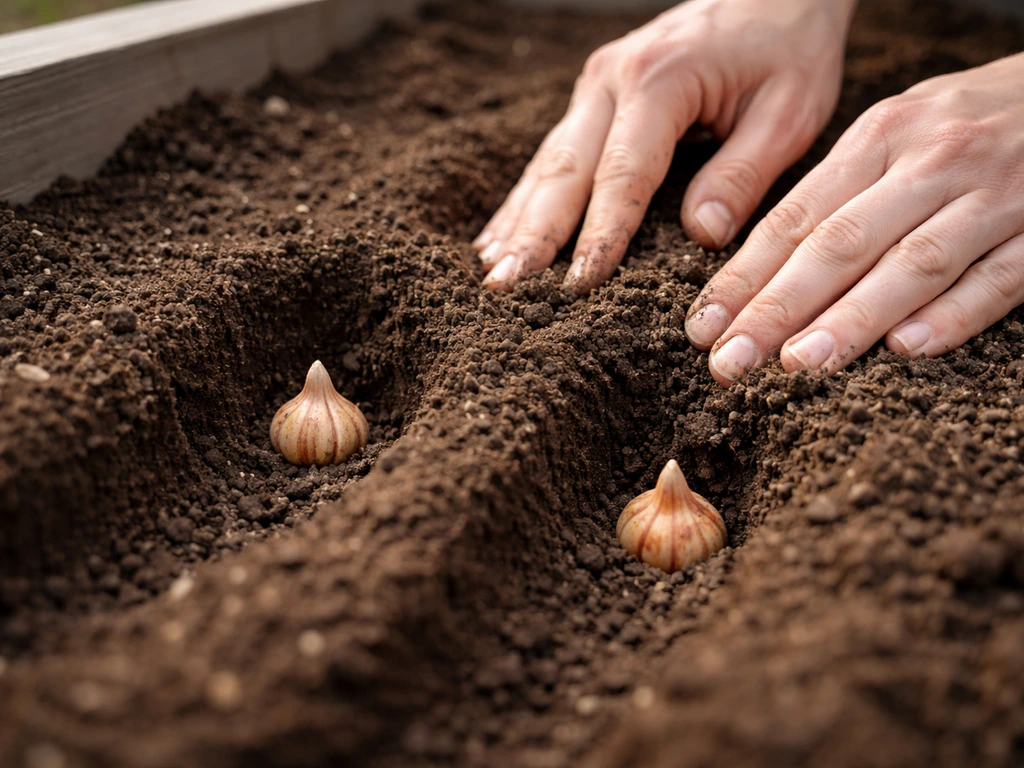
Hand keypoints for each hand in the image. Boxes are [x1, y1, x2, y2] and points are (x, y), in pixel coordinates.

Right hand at [474, 0, 855, 292]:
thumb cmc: (788, 47)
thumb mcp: (790, 110)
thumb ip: (745, 172)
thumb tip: (702, 235)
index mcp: (659, 80)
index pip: (621, 174)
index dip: (599, 235)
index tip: (579, 287)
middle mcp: (611, 79)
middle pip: (563, 171)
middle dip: (534, 237)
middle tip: (505, 290)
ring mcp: (594, 86)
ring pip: (546, 164)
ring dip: (518, 222)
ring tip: (494, 275)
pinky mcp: (592, 98)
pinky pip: (551, 155)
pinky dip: (525, 200)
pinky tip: (500, 236)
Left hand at [686, 52, 1023, 384]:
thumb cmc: (961, 123)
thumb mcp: (892, 134)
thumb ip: (836, 193)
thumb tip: (761, 270)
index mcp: (879, 138)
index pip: (795, 219)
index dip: (745, 278)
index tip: (702, 329)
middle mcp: (930, 162)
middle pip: (840, 244)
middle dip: (777, 309)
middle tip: (730, 363)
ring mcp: (993, 194)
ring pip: (913, 263)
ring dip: (853, 318)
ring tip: (800, 365)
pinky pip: (999, 275)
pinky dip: (955, 313)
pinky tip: (907, 349)